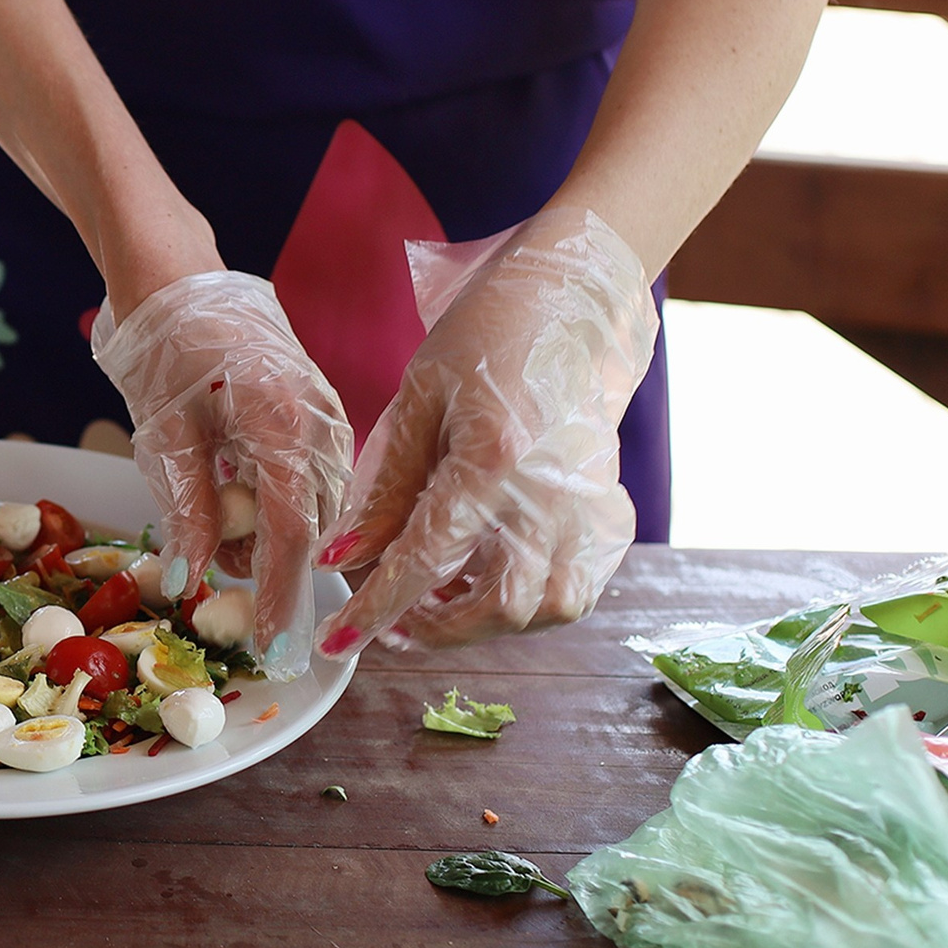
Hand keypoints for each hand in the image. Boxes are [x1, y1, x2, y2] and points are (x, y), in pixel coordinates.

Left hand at [91, 272, 352, 675]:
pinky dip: (277, 501)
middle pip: (313, 529)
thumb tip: (191, 581)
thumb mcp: (165, 434)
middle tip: (224, 580)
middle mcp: (322, 425)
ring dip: (271, 533)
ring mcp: (330, 418)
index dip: (278, 594)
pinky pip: (313, 480)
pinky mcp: (323, 414)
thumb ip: (186, 509)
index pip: (291, 534)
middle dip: (272, 568)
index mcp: (284, 426)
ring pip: (316, 509)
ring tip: (213, 515)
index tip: (268, 644)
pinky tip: (234, 489)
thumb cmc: (167, 349)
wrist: (182, 280)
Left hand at [315, 207, 659, 653]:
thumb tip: (344, 559)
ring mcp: (591, 510)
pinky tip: (492, 580)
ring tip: (437, 600)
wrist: (573, 307)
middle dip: (434, 628)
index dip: (375, 609)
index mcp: (494, 461)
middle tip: (389, 620)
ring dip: (487, 621)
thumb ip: (387, 488)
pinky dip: (534, 603)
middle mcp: (552, 498)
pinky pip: (578, 589)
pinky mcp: (611, 514)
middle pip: (498, 606)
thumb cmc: (487, 337)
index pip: (426, 561)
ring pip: (547, 611)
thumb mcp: (420, 399)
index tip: (336, 641)